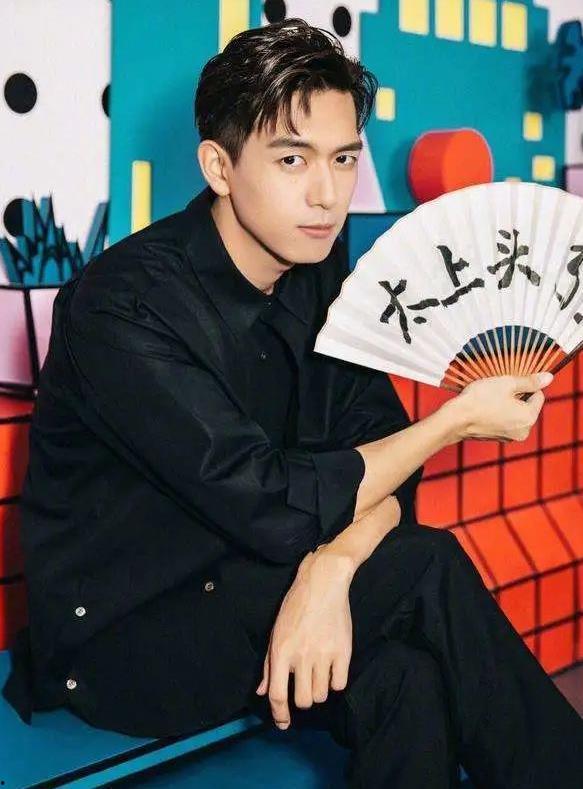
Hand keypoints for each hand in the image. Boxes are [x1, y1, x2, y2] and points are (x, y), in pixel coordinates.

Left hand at [255, 550, 353, 729]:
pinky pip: (340, 684)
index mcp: (281, 651)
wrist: (323, 583)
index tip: (283, 724)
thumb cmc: (296, 606)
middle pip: (303, 700)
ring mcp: (324, 654)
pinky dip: (335, 681)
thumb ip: (269, 665)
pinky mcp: (343, 651)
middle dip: (302, 698)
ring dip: (319, 689)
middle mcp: (301, 656)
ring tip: (318, 672)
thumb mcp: (276, 632)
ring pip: (322, 695)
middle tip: (304, 685)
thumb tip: (262, 692)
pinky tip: (332, 668)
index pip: (278, 695)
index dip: (279, 715)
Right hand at [451, 372, 552, 442]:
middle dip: (516, 395)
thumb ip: (530, 381)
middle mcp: (523, 431)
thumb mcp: (507, 383)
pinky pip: (504, 420)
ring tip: (490, 397)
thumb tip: (548, 378)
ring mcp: (509, 437)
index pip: (538, 395)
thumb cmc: (480, 399)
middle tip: (499, 388)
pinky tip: (485, 406)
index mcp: (529, 418)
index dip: (525, 385)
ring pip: (515, 413)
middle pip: (527, 405)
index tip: (510, 381)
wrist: (455, 419)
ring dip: (506, 403)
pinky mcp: (497, 437)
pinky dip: (498, 412)